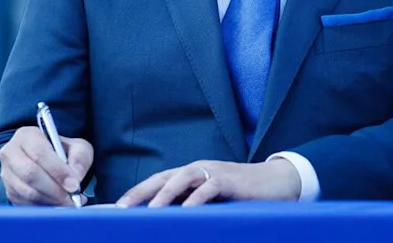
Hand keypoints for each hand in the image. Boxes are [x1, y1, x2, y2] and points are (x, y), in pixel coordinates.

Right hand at [0, 126, 92, 205]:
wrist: (44, 161)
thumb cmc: (61, 152)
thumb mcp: (76, 147)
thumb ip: (80, 159)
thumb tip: (75, 178)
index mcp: (27, 135)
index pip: (40, 153)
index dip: (58, 171)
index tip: (74, 185)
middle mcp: (11, 153)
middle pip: (30, 174)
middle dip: (54, 189)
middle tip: (72, 199)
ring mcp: (7, 174)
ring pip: (27, 192)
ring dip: (50, 201)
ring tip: (68, 203)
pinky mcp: (9, 192)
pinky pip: (25, 204)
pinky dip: (43, 208)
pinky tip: (57, 206)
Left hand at [116, 159, 300, 207]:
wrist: (276, 182)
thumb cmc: (241, 195)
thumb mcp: (212, 201)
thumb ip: (192, 207)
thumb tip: (169, 222)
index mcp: (191, 175)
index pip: (158, 181)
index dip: (137, 193)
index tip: (117, 208)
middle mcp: (199, 170)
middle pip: (164, 177)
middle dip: (141, 192)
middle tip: (122, 208)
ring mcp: (214, 173)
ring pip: (183, 178)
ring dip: (165, 193)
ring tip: (151, 210)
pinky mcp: (231, 180)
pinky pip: (210, 186)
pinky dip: (197, 198)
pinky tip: (187, 210)